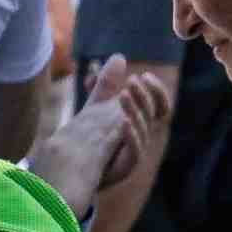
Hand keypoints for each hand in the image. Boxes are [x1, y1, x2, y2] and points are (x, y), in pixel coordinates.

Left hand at [32, 54, 174, 231]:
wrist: (72, 174)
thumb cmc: (88, 141)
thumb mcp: (97, 108)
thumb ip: (106, 85)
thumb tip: (118, 57)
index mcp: (138, 124)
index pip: (160, 106)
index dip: (157, 92)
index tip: (144, 76)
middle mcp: (140, 139)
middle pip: (153, 115)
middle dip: (145, 97)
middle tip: (132, 82)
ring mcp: (134, 154)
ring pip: (145, 130)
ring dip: (137, 111)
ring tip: (123, 95)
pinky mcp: (125, 167)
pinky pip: (136, 151)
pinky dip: (131, 135)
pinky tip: (122, 120)